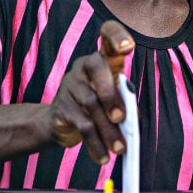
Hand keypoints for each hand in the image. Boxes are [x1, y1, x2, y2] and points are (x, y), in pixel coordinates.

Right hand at [46, 20, 134, 163]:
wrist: (61, 123)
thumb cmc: (97, 106)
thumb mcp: (113, 99)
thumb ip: (124, 101)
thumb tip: (131, 117)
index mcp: (102, 59)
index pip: (106, 36)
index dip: (116, 36)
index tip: (128, 47)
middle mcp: (84, 66)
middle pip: (97, 69)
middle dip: (110, 95)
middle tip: (121, 118)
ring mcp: (71, 84)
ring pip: (91, 104)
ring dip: (108, 130)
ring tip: (120, 149)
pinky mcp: (62, 107)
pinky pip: (82, 125)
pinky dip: (95, 144)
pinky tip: (103, 156)